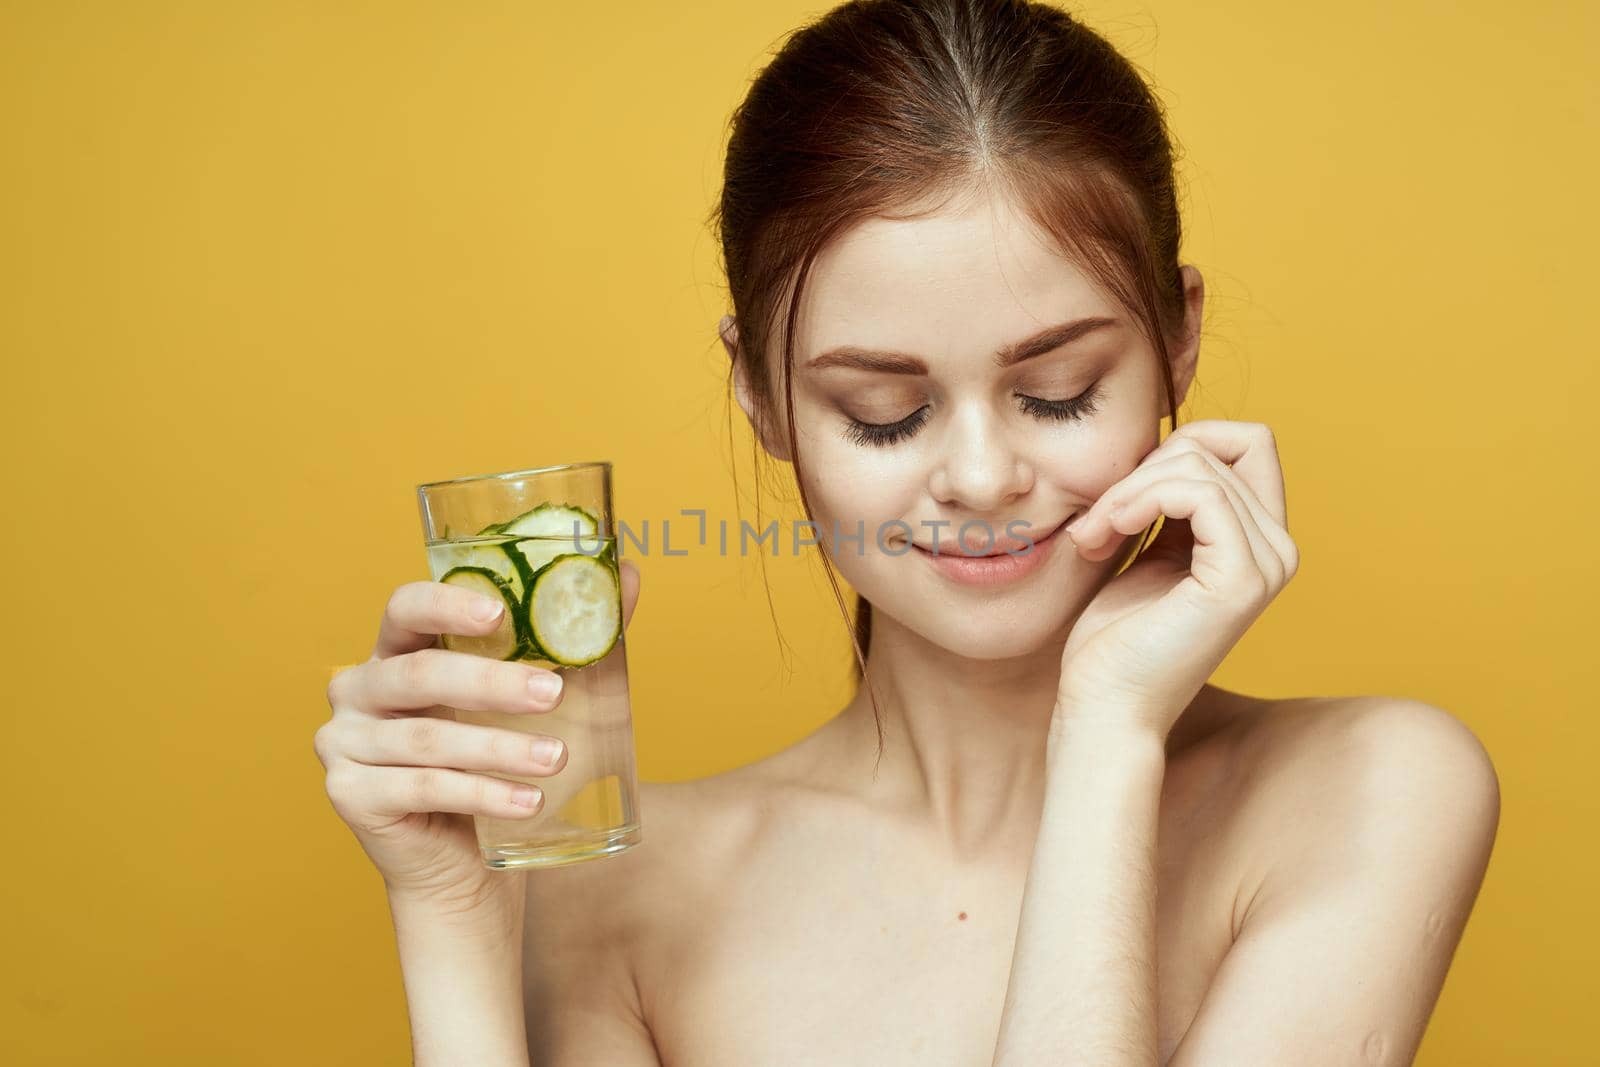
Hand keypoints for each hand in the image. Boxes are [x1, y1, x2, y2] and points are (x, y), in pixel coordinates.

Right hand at [316, 559, 641, 916]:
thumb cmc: (500, 766)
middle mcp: (359, 689)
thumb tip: (627, 574)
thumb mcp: (540, 697)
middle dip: (492, 684)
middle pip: (420, 673)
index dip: (446, 605)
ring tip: (556, 758)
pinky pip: (423, 787)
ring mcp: (344, 743)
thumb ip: (574, 635)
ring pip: (429, 739)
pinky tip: (528, 801)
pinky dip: (482, 793)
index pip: (406, 608)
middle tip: (553, 694)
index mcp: (396, 651)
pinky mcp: (350, 795)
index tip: (501, 615)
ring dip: (500, 748)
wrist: (465, 867)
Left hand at [1054, 420, 1297, 738]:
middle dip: (1141, 470)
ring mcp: (1268, 564)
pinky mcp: (1242, 579)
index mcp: (1259, 539)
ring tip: (1091, 535)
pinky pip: (1199, 493)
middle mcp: (1277, 549)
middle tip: (1095, 520)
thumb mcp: (1145, 548)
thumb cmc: (1114, 639)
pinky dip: (1140, 499)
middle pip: (1219, 444)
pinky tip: (1108, 532)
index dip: (1178, 446)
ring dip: (1127, 490)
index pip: (1246, 440)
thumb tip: (1169, 442)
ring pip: (1199, 465)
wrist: (1104, 706)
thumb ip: (1168, 502)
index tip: (1122, 494)